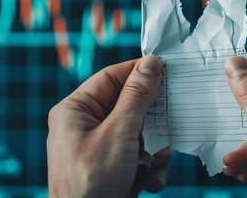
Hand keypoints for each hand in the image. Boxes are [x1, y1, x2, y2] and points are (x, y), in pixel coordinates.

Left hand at [47, 56, 170, 196]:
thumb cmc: (90, 182)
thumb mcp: (118, 133)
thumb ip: (136, 97)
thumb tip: (151, 64)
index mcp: (76, 111)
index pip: (111, 77)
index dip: (138, 71)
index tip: (165, 68)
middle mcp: (87, 126)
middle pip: (129, 106)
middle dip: (152, 120)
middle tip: (171, 118)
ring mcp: (101, 148)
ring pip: (139, 132)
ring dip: (155, 148)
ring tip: (158, 160)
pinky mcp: (114, 166)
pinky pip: (138, 155)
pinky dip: (150, 167)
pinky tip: (152, 181)